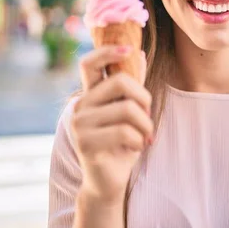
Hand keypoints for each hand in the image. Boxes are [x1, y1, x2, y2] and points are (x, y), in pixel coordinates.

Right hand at [71, 46, 152, 204]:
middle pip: (120, 81)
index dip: (108, 51)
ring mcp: (80, 124)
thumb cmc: (121, 141)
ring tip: (145, 135)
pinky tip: (136, 147)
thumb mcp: (130, 110)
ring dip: (146, 124)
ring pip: (127, 109)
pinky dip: (139, 139)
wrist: (109, 179)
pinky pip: (125, 131)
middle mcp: (80, 105)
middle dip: (144, 97)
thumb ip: (132, 84)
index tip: (129, 48)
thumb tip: (140, 53)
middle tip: (148, 113)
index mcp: (89, 94)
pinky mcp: (86, 143)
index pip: (89, 63)